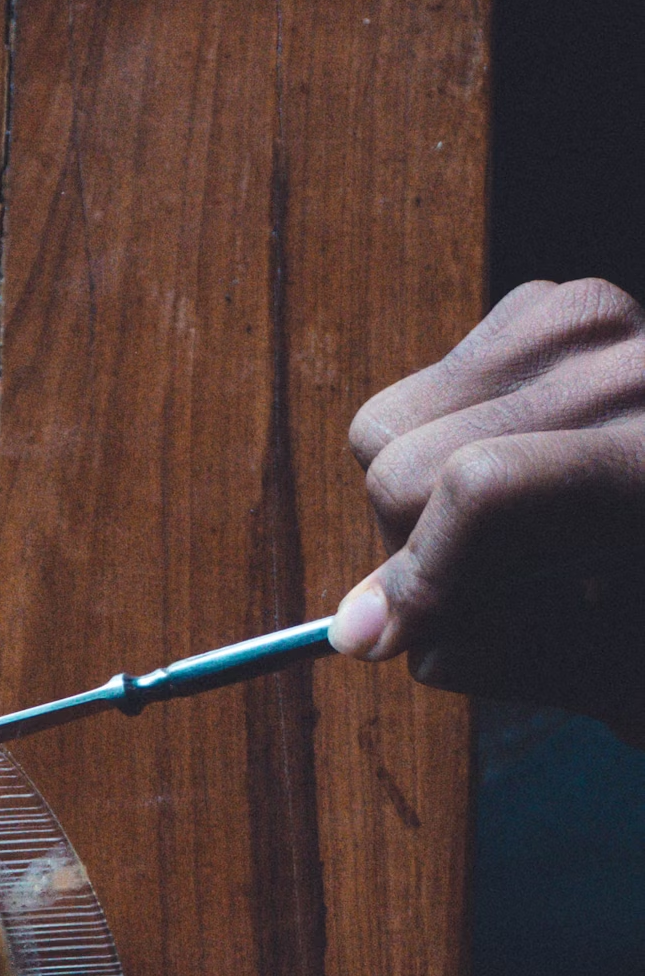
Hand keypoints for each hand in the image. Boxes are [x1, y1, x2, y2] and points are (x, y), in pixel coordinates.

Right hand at [329, 276, 644, 738]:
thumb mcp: (607, 668)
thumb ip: (487, 656)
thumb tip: (357, 632)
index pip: (486, 489)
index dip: (420, 576)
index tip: (384, 642)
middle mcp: (633, 367)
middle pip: (407, 469)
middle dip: (415, 553)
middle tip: (483, 593)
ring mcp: (585, 320)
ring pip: (384, 430)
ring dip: (415, 505)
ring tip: (504, 537)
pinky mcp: (545, 306)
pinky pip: (408, 399)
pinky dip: (433, 453)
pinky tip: (510, 479)